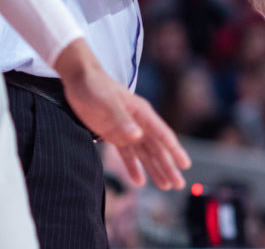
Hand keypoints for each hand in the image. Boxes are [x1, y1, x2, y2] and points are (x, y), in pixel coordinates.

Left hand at [54, 40, 189, 188]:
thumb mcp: (107, 102)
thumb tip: (137, 136)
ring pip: (145, 153)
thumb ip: (121, 119)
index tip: (185, 165)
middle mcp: (138, 122)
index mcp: (141, 113)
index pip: (162, 134)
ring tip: (165, 186)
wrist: (79, 78)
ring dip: (155, 169)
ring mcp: (127, 129)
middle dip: (168, 166)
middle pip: (157, 148)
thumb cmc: (95, 86)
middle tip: (178, 185)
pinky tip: (138, 181)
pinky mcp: (113, 133)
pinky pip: (127, 154)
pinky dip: (133, 167)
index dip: (174, 150)